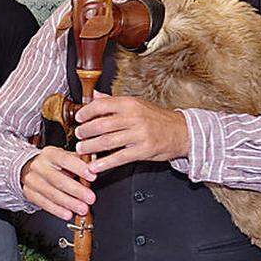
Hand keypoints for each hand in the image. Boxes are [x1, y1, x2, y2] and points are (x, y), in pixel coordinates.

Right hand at [19, 147, 96, 220]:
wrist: (27, 168)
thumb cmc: (52, 163)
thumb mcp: (63, 156)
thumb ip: (78, 161)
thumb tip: (95, 166)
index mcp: (49, 154)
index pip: (64, 159)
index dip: (78, 168)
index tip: (91, 176)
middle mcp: (39, 166)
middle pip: (58, 179)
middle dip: (76, 190)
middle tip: (90, 198)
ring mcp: (32, 181)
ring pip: (52, 194)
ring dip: (69, 203)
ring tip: (82, 209)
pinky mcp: (29, 193)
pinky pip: (44, 203)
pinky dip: (57, 210)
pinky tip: (68, 214)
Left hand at [73, 93, 188, 173]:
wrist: (182, 131)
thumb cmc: (157, 118)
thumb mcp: (137, 104)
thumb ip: (113, 101)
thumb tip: (93, 95)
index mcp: (130, 104)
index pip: (101, 105)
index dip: (86, 112)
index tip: (78, 118)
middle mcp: (134, 117)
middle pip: (101, 125)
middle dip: (85, 131)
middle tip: (78, 135)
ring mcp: (139, 135)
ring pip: (107, 141)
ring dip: (90, 147)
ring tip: (81, 149)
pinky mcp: (143, 150)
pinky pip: (119, 158)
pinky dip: (104, 163)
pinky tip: (94, 166)